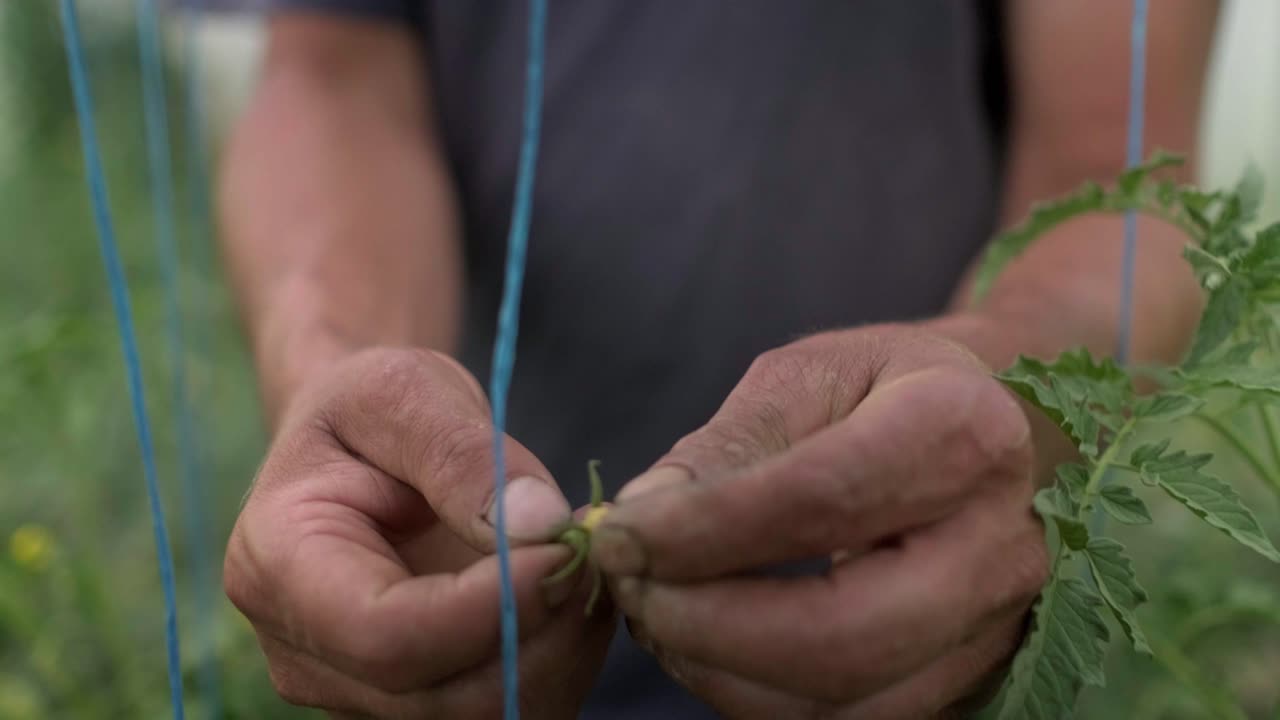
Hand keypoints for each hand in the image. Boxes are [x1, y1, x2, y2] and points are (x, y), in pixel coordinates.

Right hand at [224, 348, 614, 718]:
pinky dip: (559, 661)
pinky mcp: (417, 703)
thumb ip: (461, 454)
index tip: (562, 546)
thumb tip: (539, 526)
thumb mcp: (403, 391)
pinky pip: (506, 709)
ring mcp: (359, 693)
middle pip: (444, 695)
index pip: (386, 635)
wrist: (362, 450)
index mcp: (279, 567)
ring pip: (486, 714)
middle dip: (539, 629)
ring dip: (560, 648)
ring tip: (581, 560)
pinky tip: (571, 593)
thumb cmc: (371, 411)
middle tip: (587, 547)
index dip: (489, 606)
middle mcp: (307, 654)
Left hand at [590, 323, 1048, 718]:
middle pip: (845, 634)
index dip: (703, 530)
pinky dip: (752, 695)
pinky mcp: (964, 680)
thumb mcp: (807, 376)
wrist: (985, 430)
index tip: (616, 534)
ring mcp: (995, 628)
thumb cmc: (881, 390)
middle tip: (627, 587)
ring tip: (655, 607)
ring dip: (718, 669)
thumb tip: (641, 518)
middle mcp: (1002, 544)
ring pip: (844, 703)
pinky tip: (704, 640)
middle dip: (707, 625)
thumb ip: (729, 446)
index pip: (824, 499)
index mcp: (964, 431)